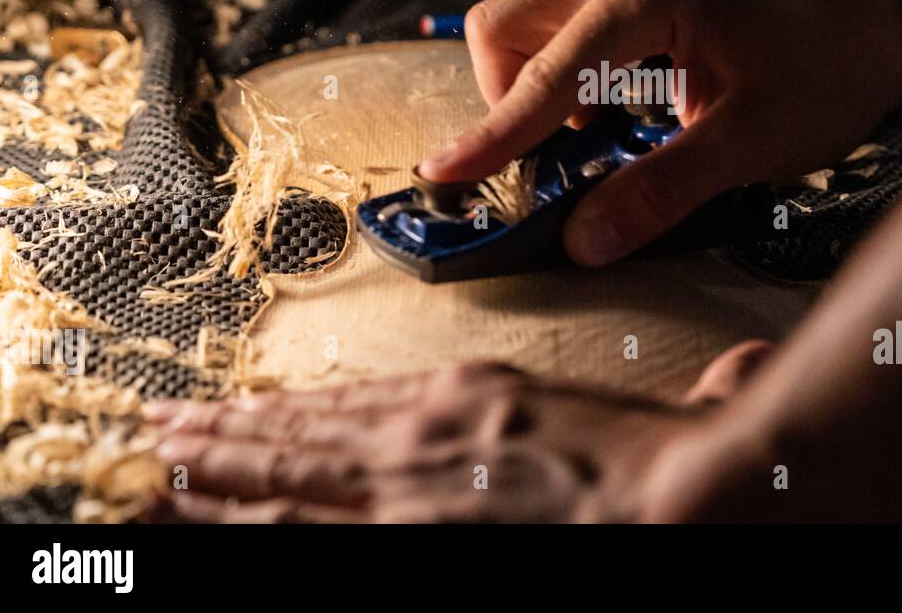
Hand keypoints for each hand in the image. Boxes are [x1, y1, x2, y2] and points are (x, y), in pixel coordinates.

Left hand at [145, 342, 771, 522]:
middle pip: (302, 434)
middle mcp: (422, 431)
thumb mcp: (665, 412)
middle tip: (163, 430)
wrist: (673, 498)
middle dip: (227, 435)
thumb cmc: (662, 460)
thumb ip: (690, 391)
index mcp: (471, 395)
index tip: (247, 408)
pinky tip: (206, 506)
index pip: (355, 402)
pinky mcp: (410, 528)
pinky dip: (249, 510)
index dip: (292, 408)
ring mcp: (407, 484)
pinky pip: (308, 522)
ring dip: (216, 470)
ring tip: (160, 464)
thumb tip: (741, 372)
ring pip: (284, 476)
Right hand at [419, 0, 901, 264]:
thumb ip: (660, 190)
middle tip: (550, 162)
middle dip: (506, 98)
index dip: (493, 133)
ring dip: (533, 89)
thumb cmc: (828, 73)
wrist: (882, 30)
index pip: (547, 74)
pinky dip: (562, 82)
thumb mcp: (748, 142)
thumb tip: (583, 243)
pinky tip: (608, 121)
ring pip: (528, 26)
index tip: (442, 175)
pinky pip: (563, 34)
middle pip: (509, 26)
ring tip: (587, 144)